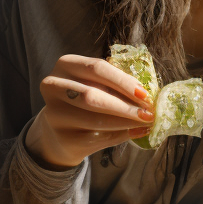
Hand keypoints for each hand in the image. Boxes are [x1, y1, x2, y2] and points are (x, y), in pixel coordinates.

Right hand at [25, 54, 154, 169]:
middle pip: (93, 96)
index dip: (123, 81)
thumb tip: (149, 92)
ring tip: (147, 122)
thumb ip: (116, 82)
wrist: (63, 130)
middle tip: (149, 112)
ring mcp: (54, 114)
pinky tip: (136, 132)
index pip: (97, 68)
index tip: (145, 93)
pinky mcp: (62, 138)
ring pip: (96, 120)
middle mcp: (53, 86)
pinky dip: (121, 135)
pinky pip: (97, 138)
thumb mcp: (97, 83)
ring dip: (126, 122)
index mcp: (66, 65)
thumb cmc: (88, 98)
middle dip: (125, 105)